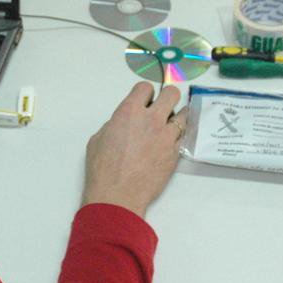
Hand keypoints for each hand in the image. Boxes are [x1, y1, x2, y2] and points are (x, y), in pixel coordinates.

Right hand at [82, 82, 186, 217]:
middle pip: (172, 94)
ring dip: (177, 116)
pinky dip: (178, 136)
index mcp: (129, 112)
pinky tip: (170, 142)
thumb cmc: (103, 169)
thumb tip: (123, 124)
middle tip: (162, 107)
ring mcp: (166, 136)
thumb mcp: (99, 138)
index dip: (144, 93)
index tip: (143, 101)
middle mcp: (151, 119)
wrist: (118, 195)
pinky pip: (183, 137)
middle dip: (168, 97)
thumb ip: (115, 124)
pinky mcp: (175, 153)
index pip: (145, 87)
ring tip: (170, 125)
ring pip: (184, 114)